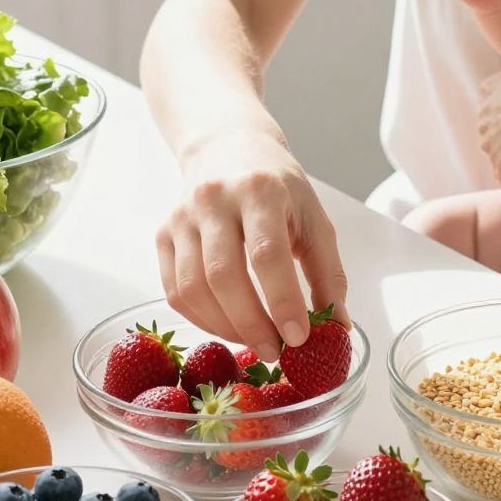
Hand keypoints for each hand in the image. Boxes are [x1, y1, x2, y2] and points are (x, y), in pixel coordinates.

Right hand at [155, 124, 348, 358]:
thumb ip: (328, 274)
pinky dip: (202, 319)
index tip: (298, 337)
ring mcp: (181, 217)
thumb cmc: (277, 187)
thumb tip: (337, 328)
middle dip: (250, 324)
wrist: (227, 148)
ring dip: (225, 327)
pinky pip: (174, 290)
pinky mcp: (162, 234)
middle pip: (223, 275)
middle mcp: (214, 199)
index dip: (282, 301)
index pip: (266, 254)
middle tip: (274, 352)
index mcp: (260, 189)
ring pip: (192, 288)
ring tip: (255, 342)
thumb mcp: (314, 218)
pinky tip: (228, 327)